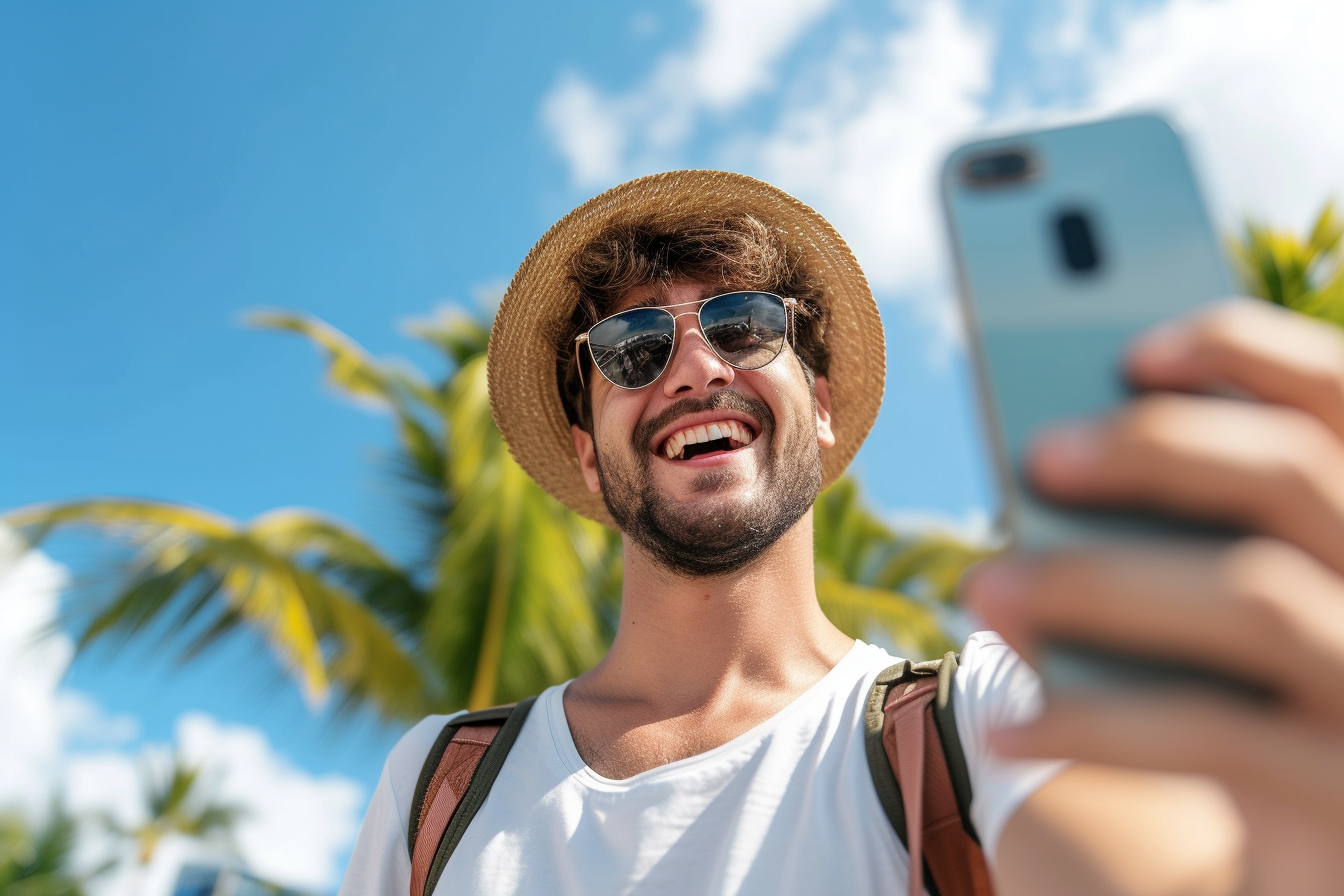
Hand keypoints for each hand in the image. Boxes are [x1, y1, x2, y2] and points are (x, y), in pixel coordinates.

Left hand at [965, 299, 1343, 894]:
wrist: (1319, 872)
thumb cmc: (1260, 714)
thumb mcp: (1230, 624)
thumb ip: (1179, 545)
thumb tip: (1044, 490)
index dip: (1252, 350)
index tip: (1137, 347)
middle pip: (1298, 475)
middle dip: (1157, 448)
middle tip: (1039, 454)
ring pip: (1256, 596)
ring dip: (1099, 580)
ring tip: (984, 588)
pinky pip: (1214, 733)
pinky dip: (1096, 722)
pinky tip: (1011, 729)